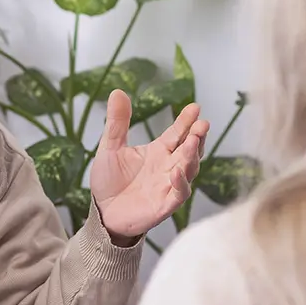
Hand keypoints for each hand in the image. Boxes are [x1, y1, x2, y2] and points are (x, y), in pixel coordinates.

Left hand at [90, 90, 208, 238]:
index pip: (177, 133)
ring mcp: (168, 185)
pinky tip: (176, 171)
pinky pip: (179, 193)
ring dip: (191, 155)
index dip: (186, 121)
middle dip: (197, 136)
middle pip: (189, 149)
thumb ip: (117, 122)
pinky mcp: (165, 205)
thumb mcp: (110, 147)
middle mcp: (168, 166)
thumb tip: (117, 92)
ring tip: (192, 141)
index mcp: (158, 152)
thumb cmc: (109, 182)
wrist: (102, 213)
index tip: (195, 108)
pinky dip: (180, 183)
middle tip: (202, 124)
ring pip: (189, 169)